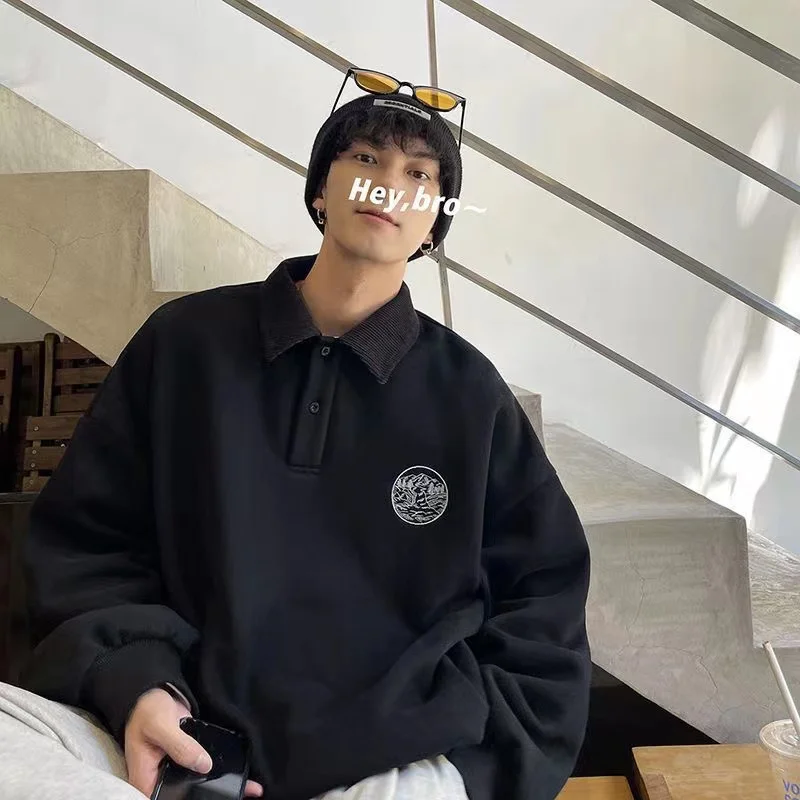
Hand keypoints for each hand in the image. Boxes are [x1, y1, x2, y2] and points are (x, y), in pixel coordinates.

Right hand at [124, 686, 263, 797]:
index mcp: (145, 778)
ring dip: (217, 783)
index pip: (164, 799)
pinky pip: (201, 766)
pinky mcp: (186, 756)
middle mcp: (159, 777)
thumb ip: (180, 746)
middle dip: (207, 793)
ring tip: (244, 787)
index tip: (210, 797)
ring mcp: (174, 768)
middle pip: (183, 794)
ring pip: (195, 782)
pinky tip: (236, 771)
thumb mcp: (161, 725)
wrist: (153, 692)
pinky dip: (217, 769)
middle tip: (236, 792)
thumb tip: (204, 765)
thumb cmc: (147, 708)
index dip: (187, 799)